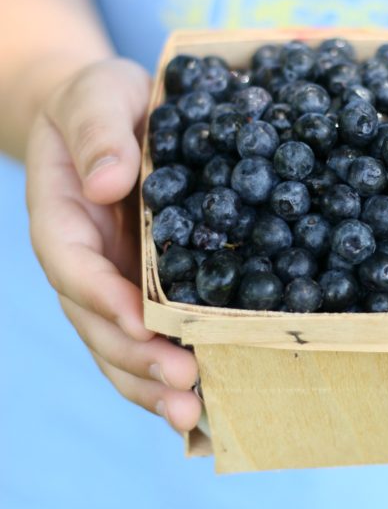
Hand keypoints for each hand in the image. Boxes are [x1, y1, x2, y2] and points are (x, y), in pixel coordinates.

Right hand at [25, 58, 201, 431]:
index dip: (101, 297)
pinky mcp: (142, 290)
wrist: (110, 113)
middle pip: (96, 323)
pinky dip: (170, 370)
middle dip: (136, 360)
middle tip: (184, 385)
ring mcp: (111, 282)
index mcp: (61, 217)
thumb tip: (107, 182)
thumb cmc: (100, 98)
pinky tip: (206, 400)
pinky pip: (149, 337)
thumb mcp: (97, 93)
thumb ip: (100, 131)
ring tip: (193, 415)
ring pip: (120, 346)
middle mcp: (82, 261)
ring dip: (152, 384)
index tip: (139, 321)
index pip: (72, 266)